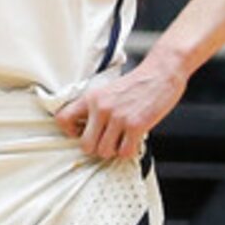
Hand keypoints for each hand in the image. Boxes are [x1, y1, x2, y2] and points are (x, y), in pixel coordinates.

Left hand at [56, 53, 187, 161]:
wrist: (161, 72)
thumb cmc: (137, 83)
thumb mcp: (107, 90)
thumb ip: (95, 107)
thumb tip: (84, 130)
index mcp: (91, 98)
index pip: (63, 119)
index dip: (70, 132)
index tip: (82, 132)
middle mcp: (101, 108)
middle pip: (85, 145)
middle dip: (96, 147)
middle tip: (107, 141)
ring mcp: (118, 117)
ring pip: (104, 152)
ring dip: (114, 150)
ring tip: (122, 140)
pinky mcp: (136, 125)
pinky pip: (124, 152)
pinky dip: (129, 151)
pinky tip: (133, 140)